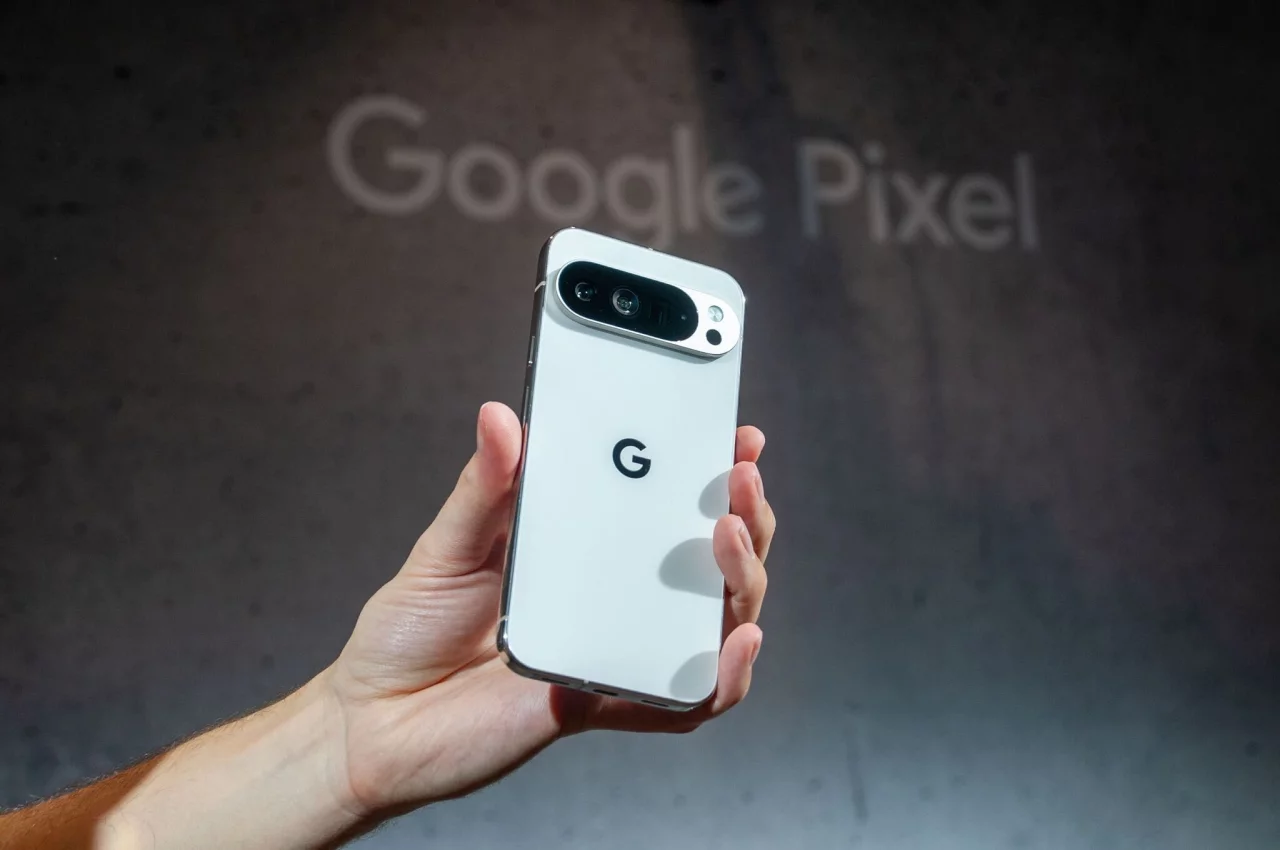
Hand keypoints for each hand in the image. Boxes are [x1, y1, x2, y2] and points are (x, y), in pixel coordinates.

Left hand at [324, 402, 774, 816]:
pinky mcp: (605, 703)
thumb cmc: (410, 629)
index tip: (736, 436)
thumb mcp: (447, 545)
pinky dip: (726, 676)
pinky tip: (736, 641)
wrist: (372, 721)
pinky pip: (685, 699)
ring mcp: (617, 650)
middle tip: (737, 482)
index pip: (667, 507)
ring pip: (714, 622)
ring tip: (729, 538)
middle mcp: (614, 599)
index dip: (713, 473)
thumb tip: (500, 416)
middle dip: (745, 517)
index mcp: (584, 550)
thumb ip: (483, 487)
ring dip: (742, 579)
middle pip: (711, 561)